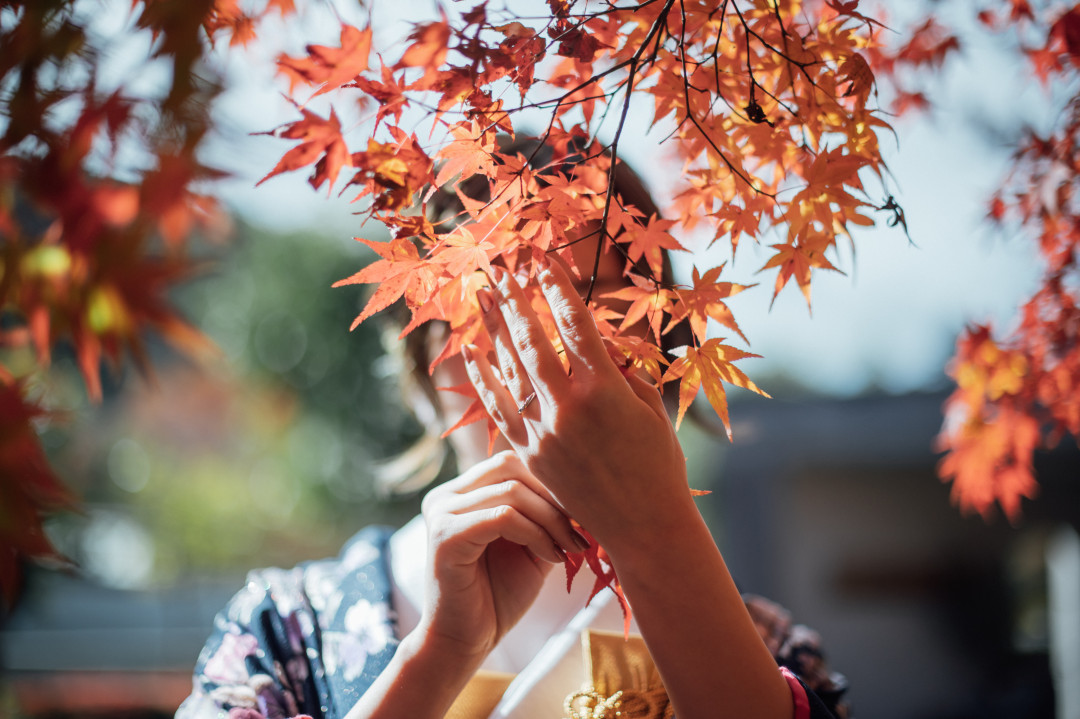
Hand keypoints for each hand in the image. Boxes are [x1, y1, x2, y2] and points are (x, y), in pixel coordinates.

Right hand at [413, 450, 583, 663]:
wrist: (466, 641)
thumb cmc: (498, 596)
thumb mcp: (531, 545)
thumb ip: (545, 515)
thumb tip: (585, 490)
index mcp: (462, 492)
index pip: (513, 462)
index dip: (551, 483)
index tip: (583, 515)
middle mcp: (446, 495)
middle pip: (512, 467)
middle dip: (554, 497)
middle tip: (581, 530)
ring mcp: (441, 513)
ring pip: (512, 491)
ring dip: (551, 519)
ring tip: (571, 548)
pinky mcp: (446, 536)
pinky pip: (503, 517)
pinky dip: (536, 534)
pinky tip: (553, 557)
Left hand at [462, 259, 695, 562]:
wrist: (643, 527)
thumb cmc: (658, 465)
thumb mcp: (650, 409)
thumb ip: (624, 372)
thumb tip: (599, 344)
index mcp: (606, 390)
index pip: (575, 325)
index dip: (556, 288)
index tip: (542, 261)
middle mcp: (569, 407)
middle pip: (533, 339)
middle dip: (515, 299)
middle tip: (500, 268)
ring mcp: (544, 431)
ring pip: (510, 368)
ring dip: (494, 328)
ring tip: (481, 295)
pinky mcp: (529, 452)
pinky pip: (499, 406)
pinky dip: (484, 376)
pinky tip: (471, 351)